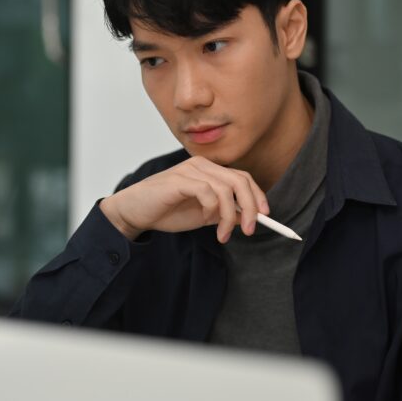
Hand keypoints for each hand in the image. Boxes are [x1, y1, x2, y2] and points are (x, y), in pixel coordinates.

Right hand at [99, 156, 269, 242]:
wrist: (134, 212)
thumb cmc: (166, 211)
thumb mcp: (203, 214)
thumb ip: (225, 212)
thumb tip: (251, 217)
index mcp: (209, 170)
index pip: (243, 177)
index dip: (258, 196)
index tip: (266, 217)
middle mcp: (202, 165)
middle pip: (240, 180)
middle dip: (251, 206)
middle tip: (250, 229)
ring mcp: (190, 170)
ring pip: (226, 189)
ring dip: (230, 216)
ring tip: (223, 234)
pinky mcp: (179, 180)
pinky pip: (208, 192)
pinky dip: (213, 210)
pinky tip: (206, 222)